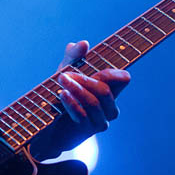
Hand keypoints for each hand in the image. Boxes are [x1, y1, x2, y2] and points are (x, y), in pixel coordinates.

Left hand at [33, 41, 130, 158]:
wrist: (50, 125)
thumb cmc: (63, 94)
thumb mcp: (66, 71)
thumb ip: (73, 57)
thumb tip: (83, 44)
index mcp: (110, 90)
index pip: (123, 79)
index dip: (114, 73)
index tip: (96, 68)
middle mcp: (110, 106)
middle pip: (104, 90)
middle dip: (84, 80)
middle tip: (64, 75)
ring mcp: (101, 120)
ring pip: (94, 102)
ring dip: (76, 89)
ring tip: (61, 81)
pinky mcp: (88, 130)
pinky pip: (84, 115)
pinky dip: (72, 103)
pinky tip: (63, 95)